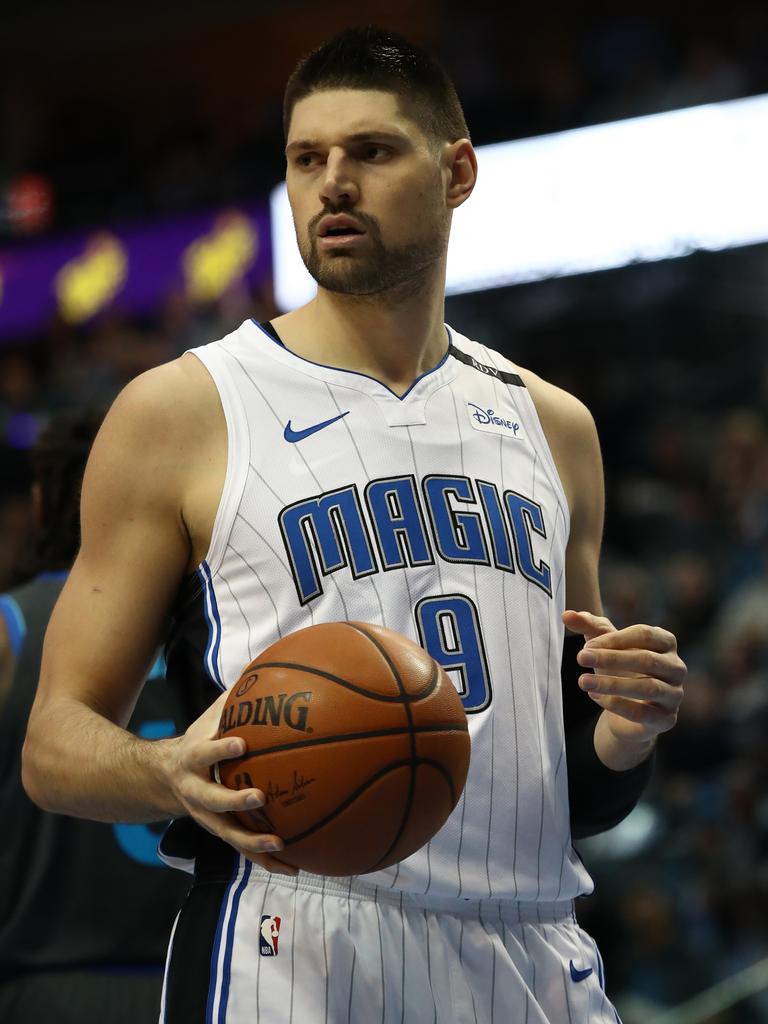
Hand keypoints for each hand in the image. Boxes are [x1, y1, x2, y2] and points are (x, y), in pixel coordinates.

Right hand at [165, 689, 296, 875]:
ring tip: (281, 844)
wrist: (162, 779)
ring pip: (228, 834)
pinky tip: (295, 866)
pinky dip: (266, 860)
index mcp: (193, 759)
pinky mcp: (220, 832)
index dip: (221, 748)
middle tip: (260, 797)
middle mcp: (196, 792)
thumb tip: (266, 667)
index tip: (242, 743)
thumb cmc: (198, 741)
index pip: (205, 753)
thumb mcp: (208, 718)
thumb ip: (233, 699)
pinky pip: (243, 850)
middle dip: (235, 800)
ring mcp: (206, 817)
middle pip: (213, 799)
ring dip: (252, 841)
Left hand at [562, 610, 686, 764]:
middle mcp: (676, 667)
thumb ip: (588, 626)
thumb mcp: (603, 644)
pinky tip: (595, 697)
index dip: (615, 639)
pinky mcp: (666, 719)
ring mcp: (674, 695)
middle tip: (580, 658)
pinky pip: (643, 714)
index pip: (644, 634)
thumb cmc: (618, 667)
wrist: (625, 709)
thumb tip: (566, 615)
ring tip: (582, 681)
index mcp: (665, 642)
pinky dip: (617, 705)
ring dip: (612, 684)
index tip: (587, 645)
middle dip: (611, 658)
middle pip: (647, 659)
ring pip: (648, 687)